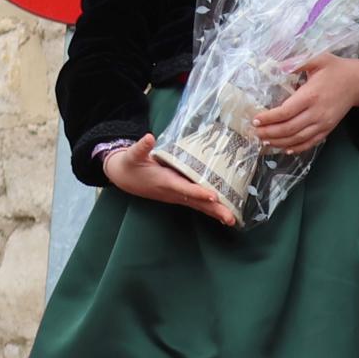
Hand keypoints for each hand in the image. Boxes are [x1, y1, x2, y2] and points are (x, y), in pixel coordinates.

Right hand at [101, 136, 240, 228]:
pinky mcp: (179, 195)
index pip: (184, 188)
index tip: (213, 196)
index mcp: (164, 181)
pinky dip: (210, 209)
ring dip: (215, 212)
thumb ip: (141, 147)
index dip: (198, 192)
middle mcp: (172, 192)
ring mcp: (176, 196)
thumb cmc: (130, 164)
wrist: (125, 178)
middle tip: (231, 218)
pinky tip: (223, 213)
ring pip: (198, 205)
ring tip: (233, 219)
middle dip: (213, 210)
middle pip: (196, 202)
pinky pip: (197, 204)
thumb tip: (149, 138)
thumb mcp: (133, 154)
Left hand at [251, 54, 358, 154]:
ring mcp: (323, 123)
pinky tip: (285, 148)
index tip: (255, 119)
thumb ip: (298, 61)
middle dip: (269, 132)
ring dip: (279, 142)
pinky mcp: (328, 128)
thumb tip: (277, 66)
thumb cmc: (335, 69)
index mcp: (311, 95)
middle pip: (289, 128)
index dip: (269, 118)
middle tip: (254, 132)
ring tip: (264, 140)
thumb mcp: (319, 58)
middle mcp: (317, 112)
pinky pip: (311, 142)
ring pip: (298, 138)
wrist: (358, 82)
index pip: (286, 111)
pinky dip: (297, 148)